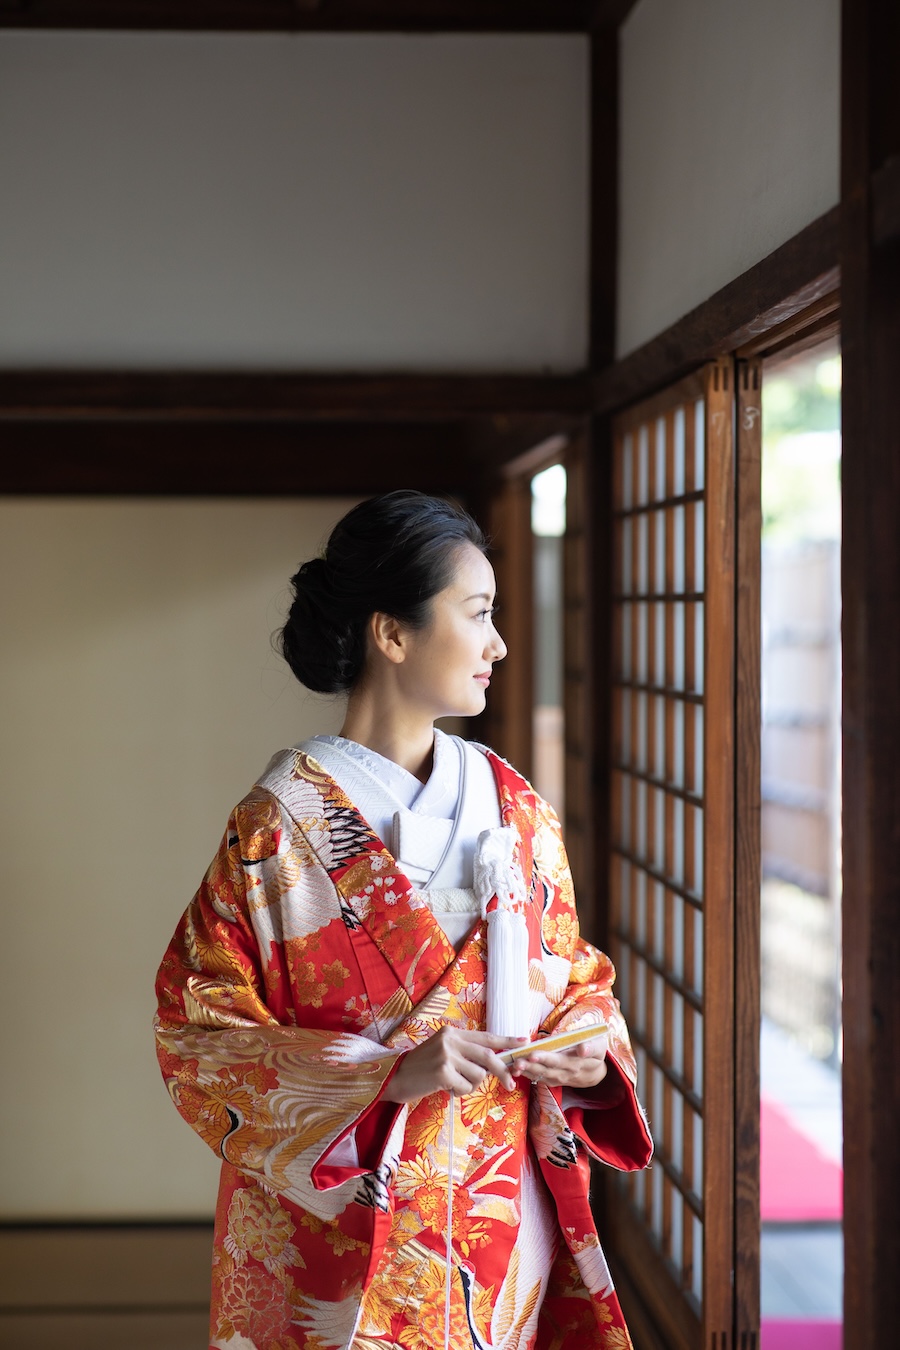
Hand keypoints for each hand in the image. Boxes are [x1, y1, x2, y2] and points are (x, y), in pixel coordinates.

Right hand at [383, 1027, 527, 1102]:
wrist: (394, 1077)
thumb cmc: (421, 1068)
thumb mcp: (443, 1052)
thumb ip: (465, 1053)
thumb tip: (493, 1064)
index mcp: (452, 1032)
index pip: (485, 1036)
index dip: (506, 1040)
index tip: (524, 1041)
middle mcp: (451, 1040)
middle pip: (488, 1056)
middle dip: (503, 1072)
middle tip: (511, 1084)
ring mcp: (447, 1055)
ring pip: (478, 1075)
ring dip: (470, 1085)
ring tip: (453, 1084)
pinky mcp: (443, 1072)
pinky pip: (466, 1087)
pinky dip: (459, 1092)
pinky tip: (444, 1088)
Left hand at [510, 1035, 608, 1090]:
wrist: (595, 1073)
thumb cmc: (595, 1052)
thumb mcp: (599, 1046)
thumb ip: (591, 1046)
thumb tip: (582, 1049)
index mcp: (577, 1062)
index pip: (559, 1060)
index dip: (546, 1057)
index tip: (533, 1053)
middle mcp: (566, 1073)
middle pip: (546, 1069)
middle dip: (531, 1064)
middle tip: (518, 1060)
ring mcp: (559, 1078)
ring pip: (541, 1075)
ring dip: (526, 1070)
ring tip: (514, 1065)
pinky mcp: (552, 1080)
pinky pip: (539, 1078)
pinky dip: (527, 1074)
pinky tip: (516, 1069)